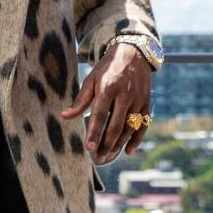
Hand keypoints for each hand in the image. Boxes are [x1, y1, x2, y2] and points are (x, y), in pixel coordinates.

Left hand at [59, 44, 151, 163]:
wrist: (133, 54)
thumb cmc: (108, 68)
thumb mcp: (91, 79)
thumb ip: (80, 100)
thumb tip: (65, 115)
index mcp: (108, 88)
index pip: (100, 115)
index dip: (94, 132)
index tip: (88, 148)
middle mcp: (125, 95)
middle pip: (115, 125)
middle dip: (106, 144)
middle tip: (97, 158)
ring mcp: (138, 100)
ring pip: (129, 128)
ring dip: (119, 144)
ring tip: (108, 156)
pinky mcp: (147, 103)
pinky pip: (143, 125)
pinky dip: (137, 140)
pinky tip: (128, 151)